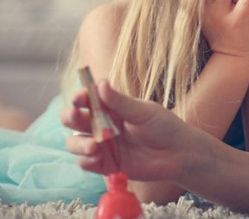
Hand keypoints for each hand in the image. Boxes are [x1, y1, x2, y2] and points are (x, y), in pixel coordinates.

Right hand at [61, 80, 198, 181]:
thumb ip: (120, 102)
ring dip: (78, 143)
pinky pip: (85, 163)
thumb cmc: (164, 127)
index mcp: (110, 107)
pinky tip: (97, 157)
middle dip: (69, 116)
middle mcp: (101, 124)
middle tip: (75, 115)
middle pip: (73, 119)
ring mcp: (102, 145)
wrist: (178, 154)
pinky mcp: (105, 164)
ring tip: (94, 146)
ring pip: (74, 142)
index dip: (78, 96)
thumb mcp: (143, 112)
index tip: (79, 98)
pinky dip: (86, 160)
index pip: (86, 99)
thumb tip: (100, 83)